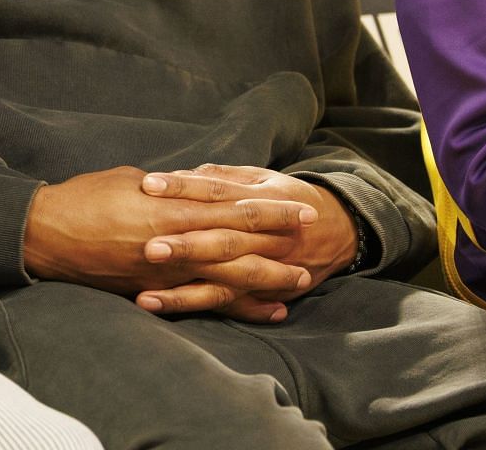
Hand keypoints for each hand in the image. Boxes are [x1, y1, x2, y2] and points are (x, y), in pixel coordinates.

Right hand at [23, 166, 316, 313]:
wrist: (44, 234)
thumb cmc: (81, 199)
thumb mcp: (127, 180)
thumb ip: (166, 189)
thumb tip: (189, 190)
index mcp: (169, 208)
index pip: (232, 207)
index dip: (269, 208)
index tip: (300, 206)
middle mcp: (175, 242)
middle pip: (240, 242)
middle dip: (279, 239)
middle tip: (314, 238)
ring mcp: (167, 271)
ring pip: (230, 276)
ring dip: (268, 277)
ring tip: (300, 279)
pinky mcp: (154, 291)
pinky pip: (206, 301)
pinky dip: (238, 305)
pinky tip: (263, 309)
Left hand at [132, 165, 359, 320]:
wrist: (339, 230)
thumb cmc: (285, 198)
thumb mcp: (261, 178)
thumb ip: (221, 177)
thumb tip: (179, 174)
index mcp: (259, 201)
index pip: (216, 192)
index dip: (184, 188)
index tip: (148, 185)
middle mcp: (262, 238)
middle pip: (221, 241)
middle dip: (185, 247)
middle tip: (148, 249)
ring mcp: (263, 270)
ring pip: (222, 282)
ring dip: (184, 292)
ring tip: (145, 297)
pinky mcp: (261, 293)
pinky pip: (227, 305)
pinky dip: (199, 308)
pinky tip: (164, 311)